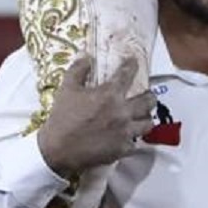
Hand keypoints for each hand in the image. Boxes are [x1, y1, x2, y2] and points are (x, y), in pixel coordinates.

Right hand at [35, 54, 155, 178]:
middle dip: (149, 96)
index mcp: (109, 94)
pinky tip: (127, 136)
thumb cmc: (62, 118)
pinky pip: (135, 142)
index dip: (132, 65)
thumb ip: (78, 70)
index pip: (127, 74)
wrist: (58, 151)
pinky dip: (132, 138)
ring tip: (141, 117)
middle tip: (146, 95)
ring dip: (145, 118)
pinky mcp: (122, 149)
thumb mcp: (66, 89)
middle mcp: (122, 112)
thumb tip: (87, 56)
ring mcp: (125, 132)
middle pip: (148, 101)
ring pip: (147, 123)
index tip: (134, 62)